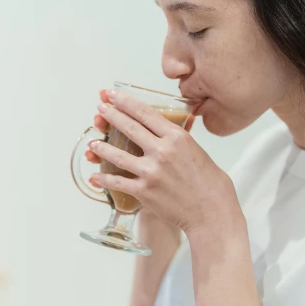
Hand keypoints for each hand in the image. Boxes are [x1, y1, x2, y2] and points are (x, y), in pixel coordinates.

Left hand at [87, 88, 239, 234]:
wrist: (212, 211)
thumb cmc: (210, 183)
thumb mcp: (197, 150)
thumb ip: (178, 140)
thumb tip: (166, 131)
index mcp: (177, 137)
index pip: (146, 113)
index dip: (126, 102)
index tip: (113, 94)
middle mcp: (162, 151)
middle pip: (129, 128)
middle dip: (111, 115)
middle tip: (100, 108)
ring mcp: (151, 172)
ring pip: (118, 155)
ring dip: (102, 147)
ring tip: (92, 143)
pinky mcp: (144, 191)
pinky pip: (118, 183)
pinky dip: (104, 180)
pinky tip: (95, 177)